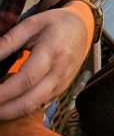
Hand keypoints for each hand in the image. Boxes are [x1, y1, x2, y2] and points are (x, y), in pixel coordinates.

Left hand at [0, 3, 93, 119]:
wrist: (84, 27)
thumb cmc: (57, 23)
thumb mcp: (32, 23)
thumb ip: (9, 40)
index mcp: (52, 52)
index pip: (26, 80)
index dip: (4, 92)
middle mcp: (59, 72)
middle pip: (29, 101)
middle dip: (4, 110)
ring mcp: (61, 84)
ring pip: (34, 106)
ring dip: (11, 112)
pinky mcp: (61, 89)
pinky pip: (39, 103)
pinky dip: (21, 107)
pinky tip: (8, 103)